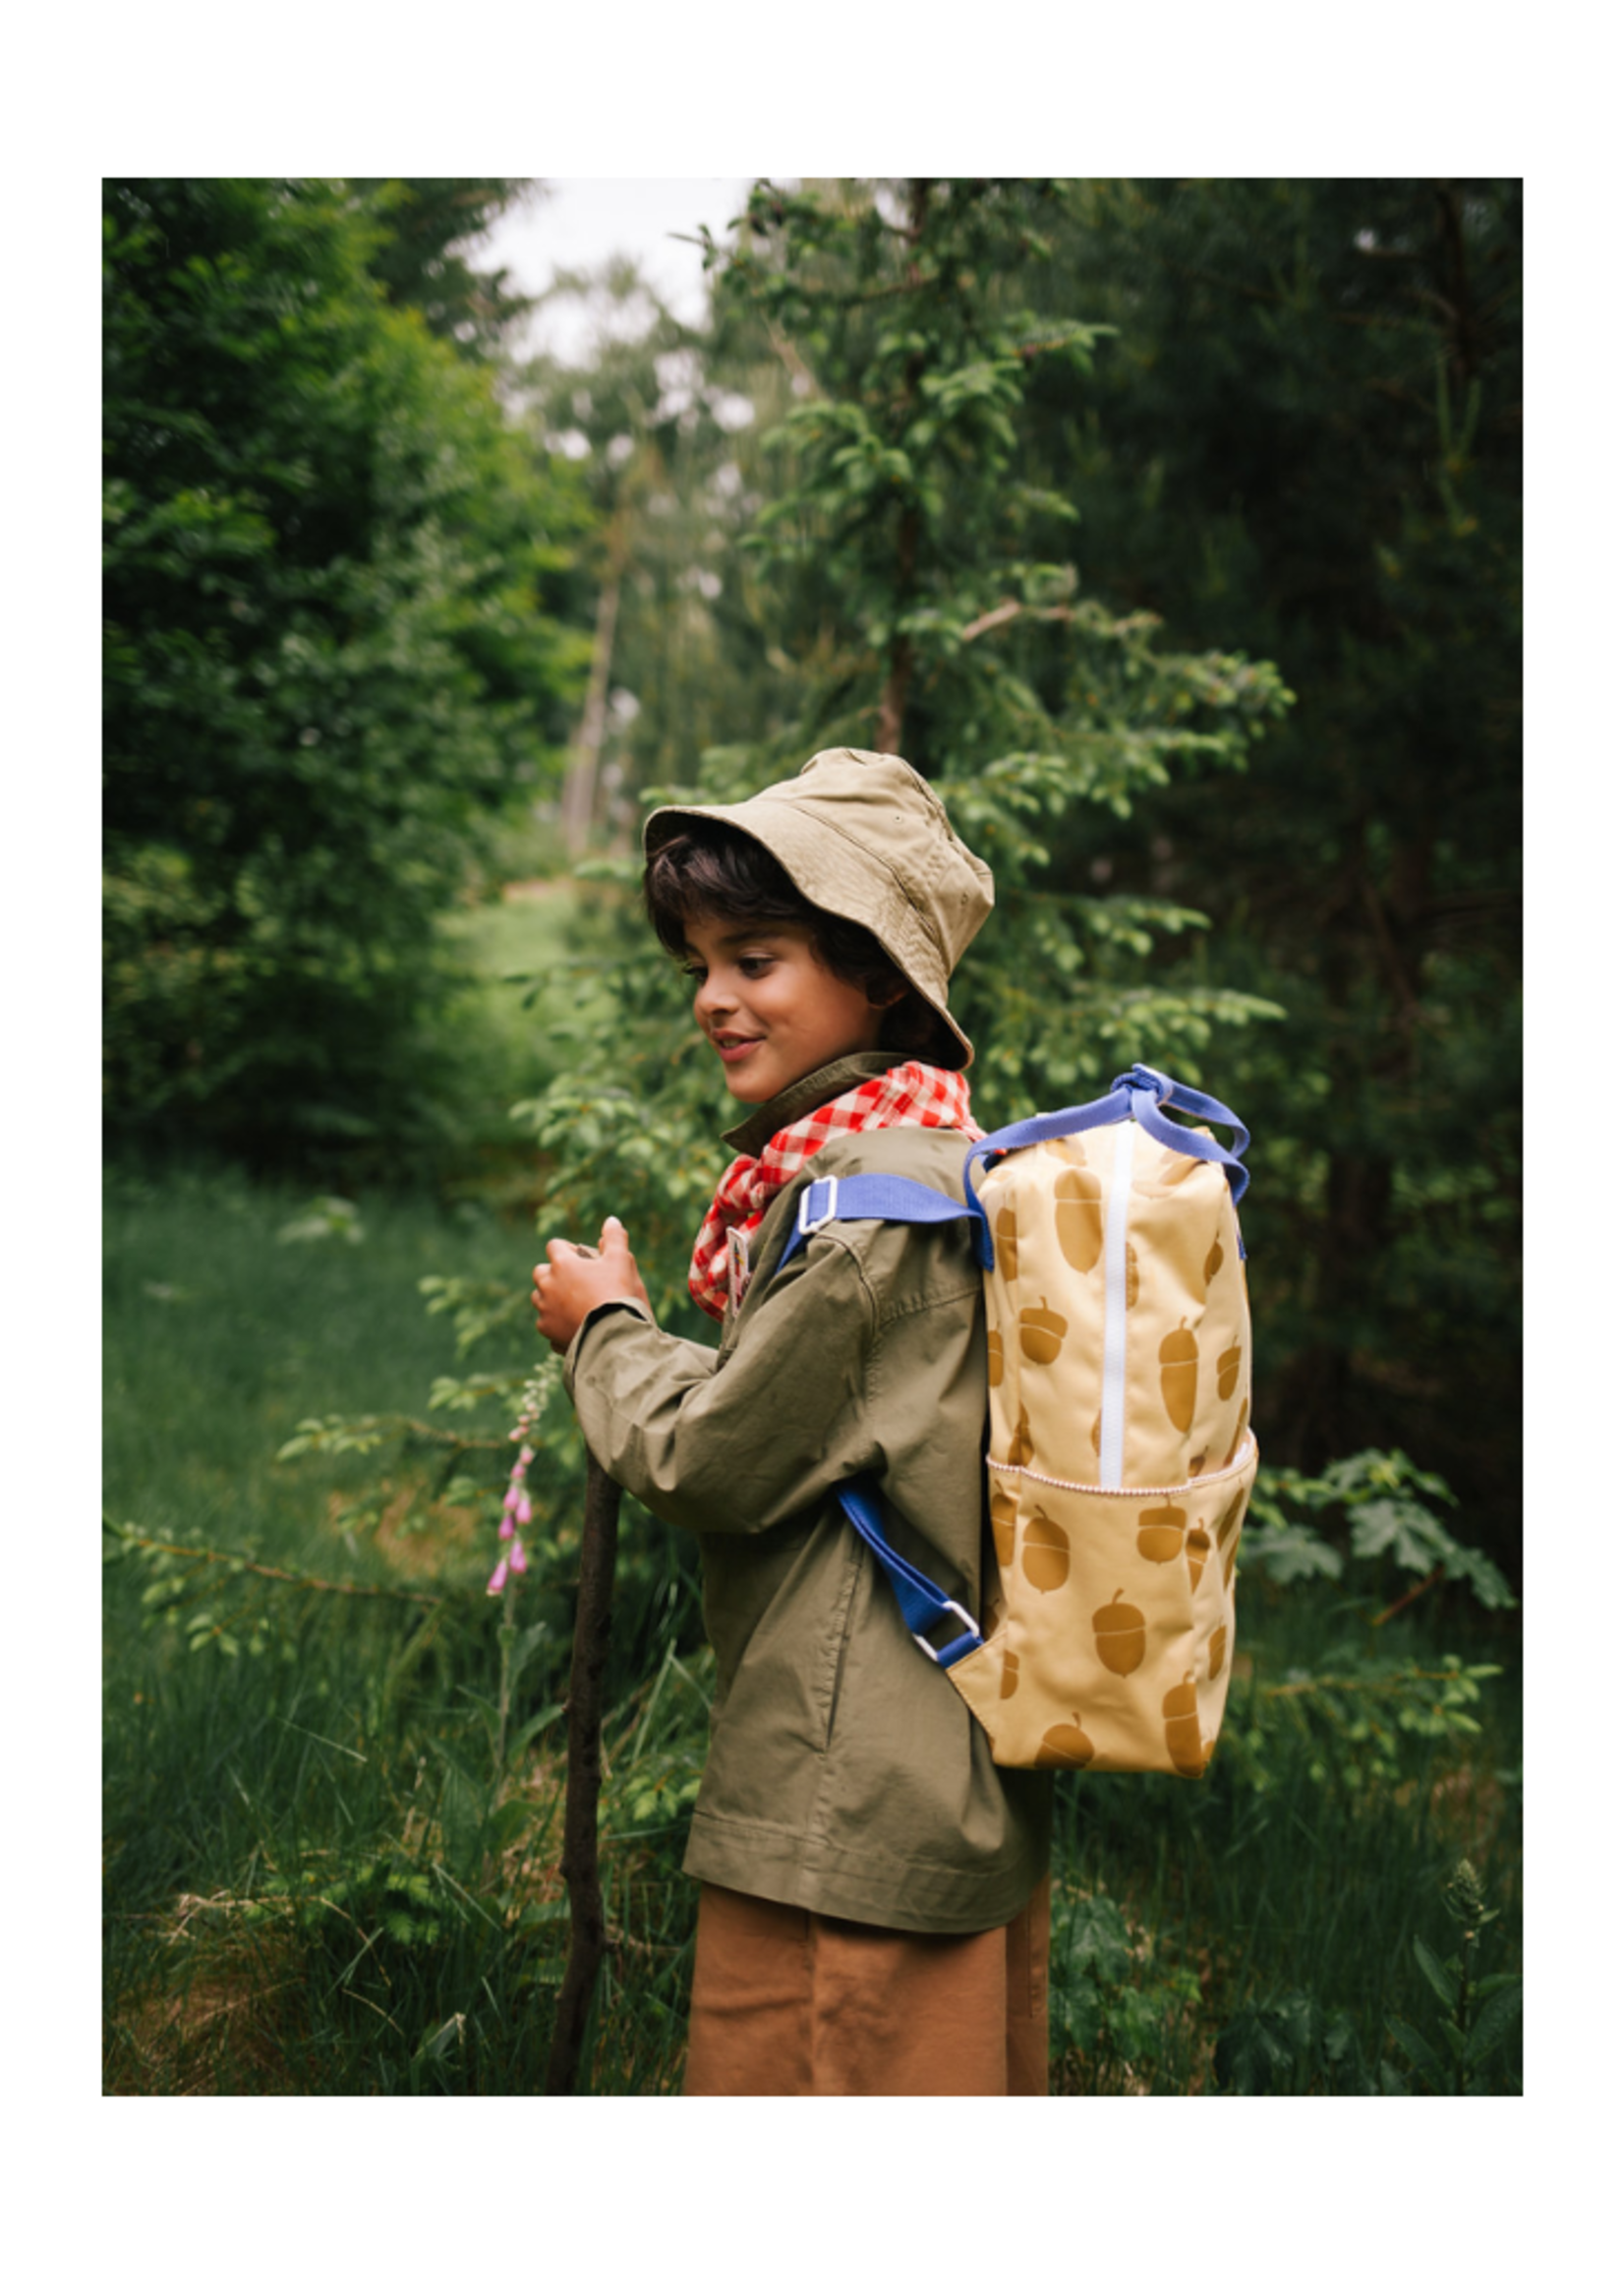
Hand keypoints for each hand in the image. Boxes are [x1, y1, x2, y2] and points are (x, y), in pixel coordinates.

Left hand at [531, 1217, 651, 1353]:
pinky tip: (571, 1324)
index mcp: (562, 1264)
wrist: (613, 1335)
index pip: (554, 1246)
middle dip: (554, 1273)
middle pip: (541, 1271)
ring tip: (573, 1304)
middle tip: (576, 1281)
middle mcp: (547, 1284)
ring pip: (540, 1298)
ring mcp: (544, 1309)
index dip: (568, 1249)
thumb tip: (611, 1220)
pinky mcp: (547, 1330)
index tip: (582, 1258)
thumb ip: (615, 1238)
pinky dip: (555, 1321)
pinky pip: (545, 1322)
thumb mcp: (621, 1261)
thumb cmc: (617, 1294)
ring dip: (551, 1297)